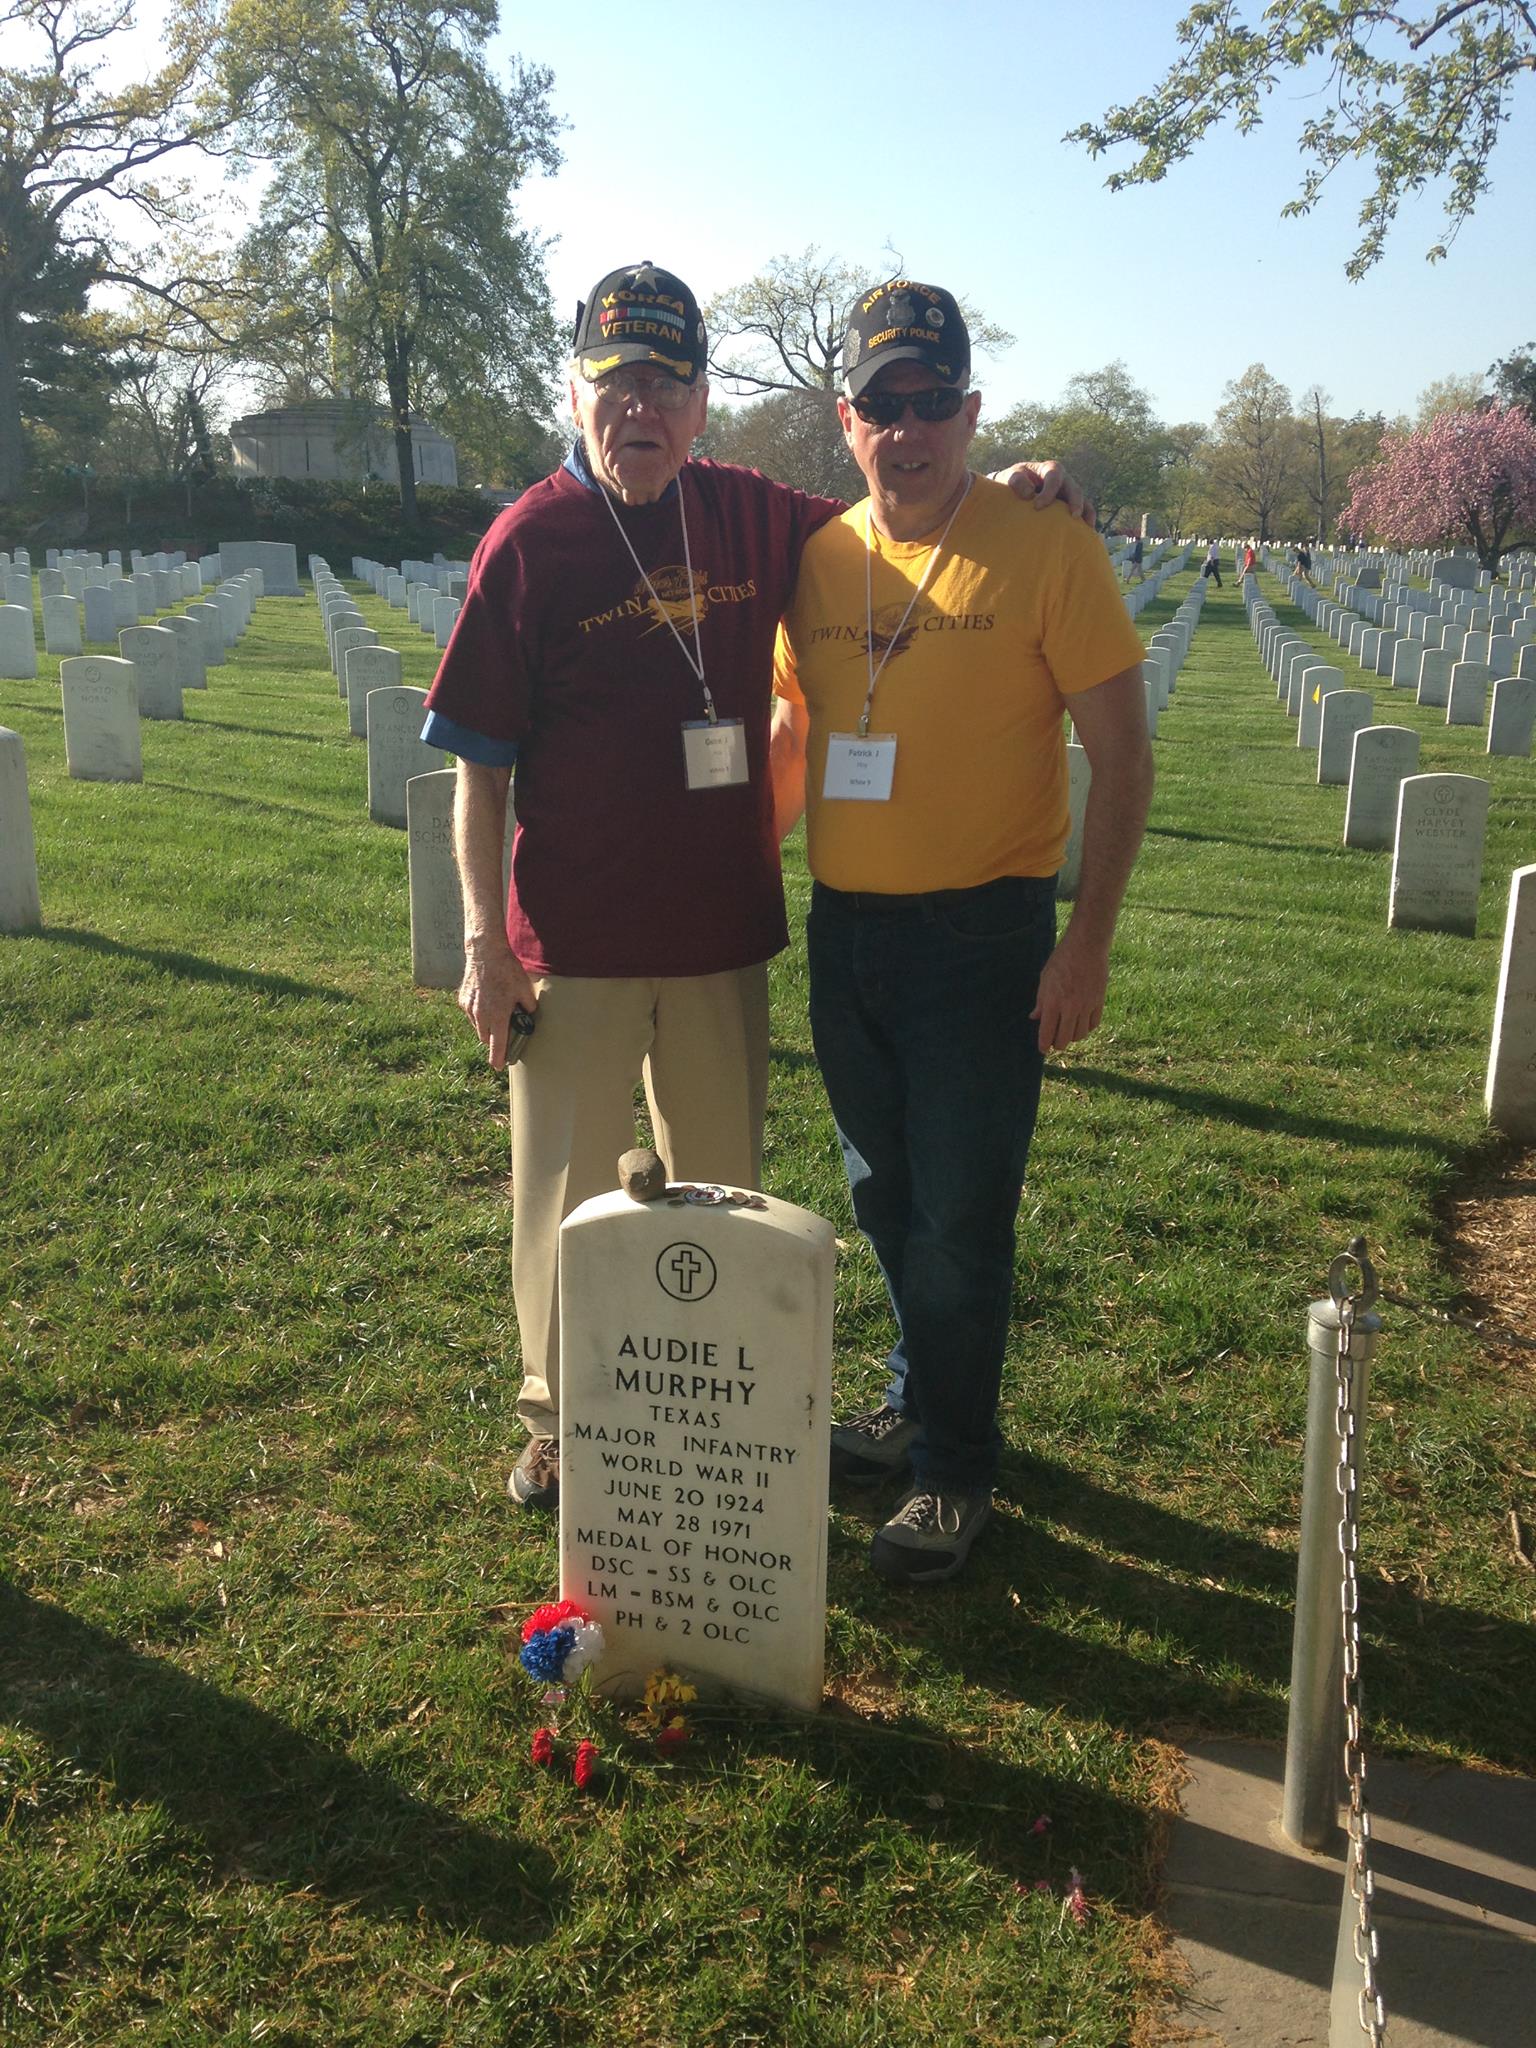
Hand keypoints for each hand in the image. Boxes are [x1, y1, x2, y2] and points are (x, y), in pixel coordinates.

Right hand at [459, 940, 537, 1068]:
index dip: (498, 1058)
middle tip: (502, 1032)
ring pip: (477, 1027)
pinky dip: (478, 1013)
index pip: (497, 1045)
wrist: (485, 953)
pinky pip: (471, 1014)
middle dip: (493, 1039)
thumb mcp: (524, 989)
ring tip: (495, 1012)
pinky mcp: (463, 999)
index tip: (499, 1067)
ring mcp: (470, 1008)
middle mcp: (482, 1016)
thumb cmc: (507, 971)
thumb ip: (528, 1006)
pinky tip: (486, 1001)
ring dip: (486, 1026)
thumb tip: (529, 1014)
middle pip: (486, 1038)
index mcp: (498, 1016)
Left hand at [994, 460, 1095, 527]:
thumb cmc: (1014, 482)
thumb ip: (1017, 481)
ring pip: (1083, 500)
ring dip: (1085, 512)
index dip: (1048, 491)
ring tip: (1087, 526)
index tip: (1037, 507)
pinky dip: (1087, 520)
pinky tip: (1088, 532)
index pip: (1054, 478)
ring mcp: (1069, 493)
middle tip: (1073, 516)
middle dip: (1075, 502)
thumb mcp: (1011, 476)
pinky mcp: (1070, 506)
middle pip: (1074, 489)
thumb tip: (1030, 493)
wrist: (1015, 490)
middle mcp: (1063, 480)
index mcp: (1050, 469)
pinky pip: (1084, 511)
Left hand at [1030, 930, 1109, 1053]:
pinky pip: (1093, 1024)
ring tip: (1067, 1032)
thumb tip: (1035, 1017)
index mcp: (1053, 1002)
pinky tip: (1081, 1024)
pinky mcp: (1099, 1002)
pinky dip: (1087, 1028)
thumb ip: (1041, 1001)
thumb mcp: (1045, 979)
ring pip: (1080, 1035)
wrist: (1087, 946)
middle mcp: (1070, 1008)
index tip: (1043, 1048)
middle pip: (1064, 1039)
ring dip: (1072, 1037)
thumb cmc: (1062, 959)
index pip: (1047, 1033)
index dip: (1044, 1045)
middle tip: (1054, 1041)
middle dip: (1057, 1044)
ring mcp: (1086, 1006)